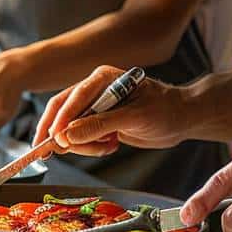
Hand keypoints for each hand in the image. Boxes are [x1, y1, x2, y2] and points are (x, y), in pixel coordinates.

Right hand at [33, 65, 187, 155]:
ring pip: (70, 128)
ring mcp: (95, 106)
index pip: (73, 97)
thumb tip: (67, 135)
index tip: (55, 140)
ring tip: (107, 147)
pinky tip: (110, 146)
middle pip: (63, 111)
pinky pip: (81, 137)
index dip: (61, 119)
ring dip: (82, 144)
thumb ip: (101, 124)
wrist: (180, 119)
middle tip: (52, 153)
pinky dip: (90, 147)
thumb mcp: (134, 117)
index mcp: (102, 78)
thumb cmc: (164, 110)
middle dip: (60, 134)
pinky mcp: (98, 122)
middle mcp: (94, 89)